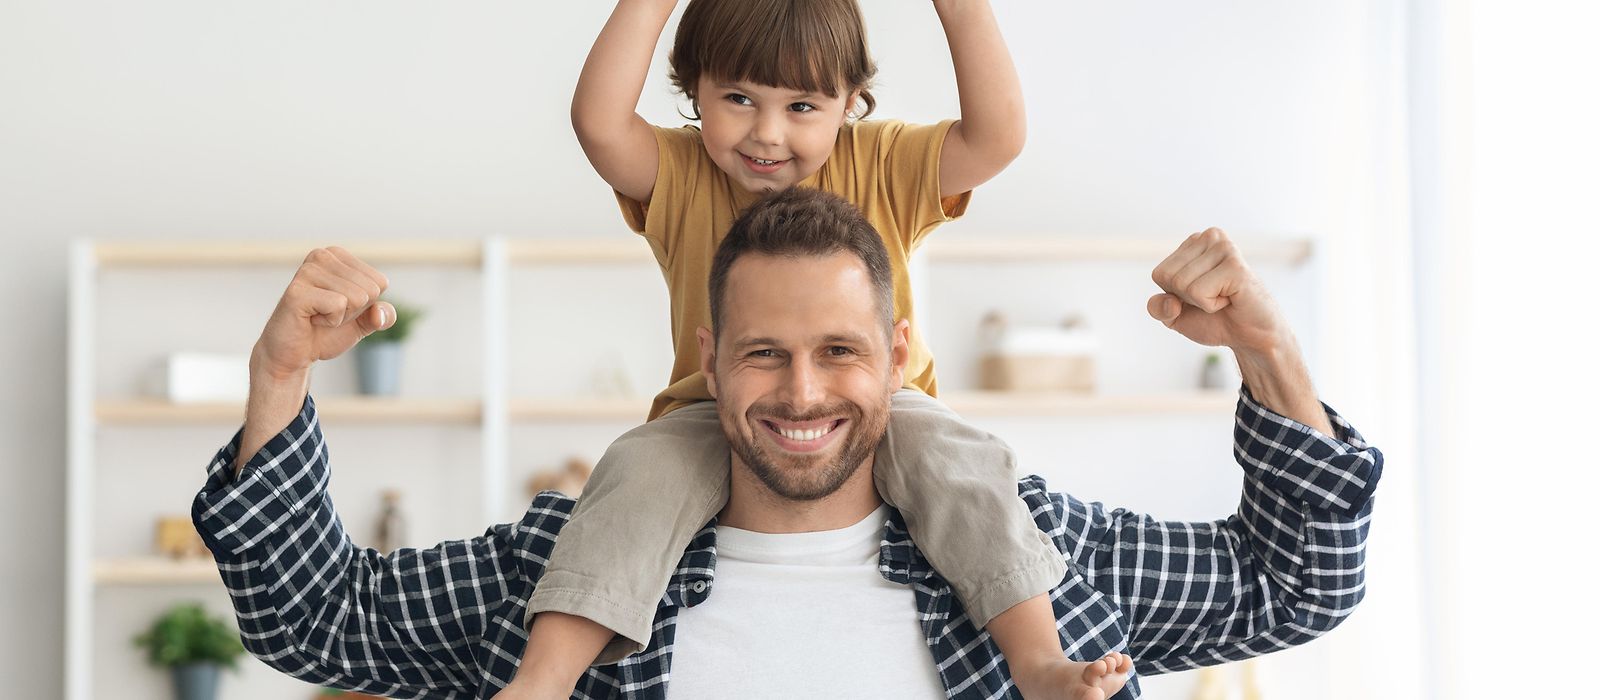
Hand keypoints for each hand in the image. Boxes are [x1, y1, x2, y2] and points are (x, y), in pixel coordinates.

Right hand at [252, 246, 392, 381]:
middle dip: (353, 312)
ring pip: (357, 298)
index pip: (380, 282)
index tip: (339, 308)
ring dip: (340, 317)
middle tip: (326, 314)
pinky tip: (310, 319)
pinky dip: (330, 321)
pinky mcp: (297, 290)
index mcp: (338, 255)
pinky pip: (338, 305)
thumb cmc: (326, 332)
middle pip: (370, 290)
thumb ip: (383, 315)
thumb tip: (380, 313)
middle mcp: (322, 256)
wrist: (293, 354)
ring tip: (317, 316)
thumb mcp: (364, 322)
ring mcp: (307, 271)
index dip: (365, 305)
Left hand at [1146, 228, 1287, 354]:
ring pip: (1181, 283)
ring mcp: (1224, 248)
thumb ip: (1157, 308)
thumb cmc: (1215, 320)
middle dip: (1187, 298)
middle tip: (1215, 297)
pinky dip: (1211, 305)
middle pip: (1168, 277)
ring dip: (1202, 301)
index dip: (1175, 296)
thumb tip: (1170, 302)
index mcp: (1194, 242)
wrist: (1250, 337)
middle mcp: (1210, 237)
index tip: (1201, 295)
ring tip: (1224, 296)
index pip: (1159, 274)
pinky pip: (1198, 292)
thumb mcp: (1175, 316)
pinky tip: (1231, 297)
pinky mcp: (1235, 265)